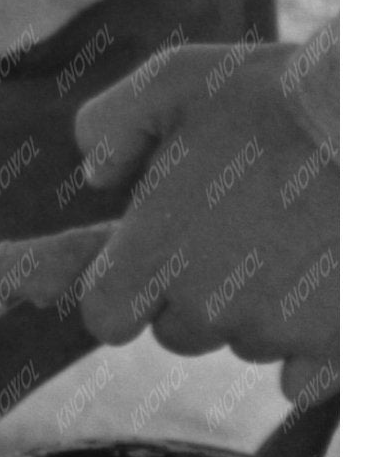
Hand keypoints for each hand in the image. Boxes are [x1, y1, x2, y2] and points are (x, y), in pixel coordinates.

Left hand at [73, 40, 338, 368]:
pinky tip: (323, 285)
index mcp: (157, 252)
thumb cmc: (277, 95)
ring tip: (294, 236)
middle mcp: (210, 307)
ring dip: (256, 308)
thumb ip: (112, 123)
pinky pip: (302, 376)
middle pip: (178, 330)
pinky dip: (309, 344)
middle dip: (194, 291)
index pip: (106, 314)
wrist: (378, 123)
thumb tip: (96, 173)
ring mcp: (278, 332)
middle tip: (235, 228)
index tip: (151, 257)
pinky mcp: (339, 346)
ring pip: (246, 342)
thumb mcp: (171, 80)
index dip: (123, 288)